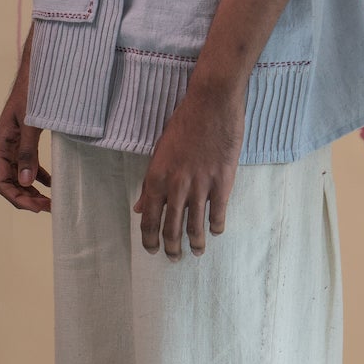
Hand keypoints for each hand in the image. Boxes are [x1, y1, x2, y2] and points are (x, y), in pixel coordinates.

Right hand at [0, 75, 50, 211]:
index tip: (38, 208)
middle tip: (49, 207)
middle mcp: (3, 146)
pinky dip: (38, 176)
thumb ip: (28, 152)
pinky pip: (27, 164)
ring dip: (32, 190)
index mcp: (0, 144)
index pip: (1, 182)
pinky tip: (51, 183)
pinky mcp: (23, 139)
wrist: (38, 70)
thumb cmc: (32, 92)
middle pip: (9, 182)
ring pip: (18, 176)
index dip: (17, 198)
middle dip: (26, 198)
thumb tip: (26, 181)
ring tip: (50, 201)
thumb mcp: (31, 123)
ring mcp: (12, 144)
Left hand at [134, 79, 244, 259]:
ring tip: (197, 252)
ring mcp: (200, 186)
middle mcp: (176, 186)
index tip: (153, 251)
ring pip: (195, 226)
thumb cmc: (183, 124)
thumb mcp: (159, 151)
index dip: (150, 240)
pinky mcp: (222, 182)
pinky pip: (218, 214)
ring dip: (196, 244)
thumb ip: (150, 184)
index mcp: (156, 178)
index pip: (149, 219)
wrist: (211, 105)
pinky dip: (216, 227)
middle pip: (171, 228)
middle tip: (174, 258)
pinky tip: (216, 231)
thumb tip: (140, 207)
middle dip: (171, 248)